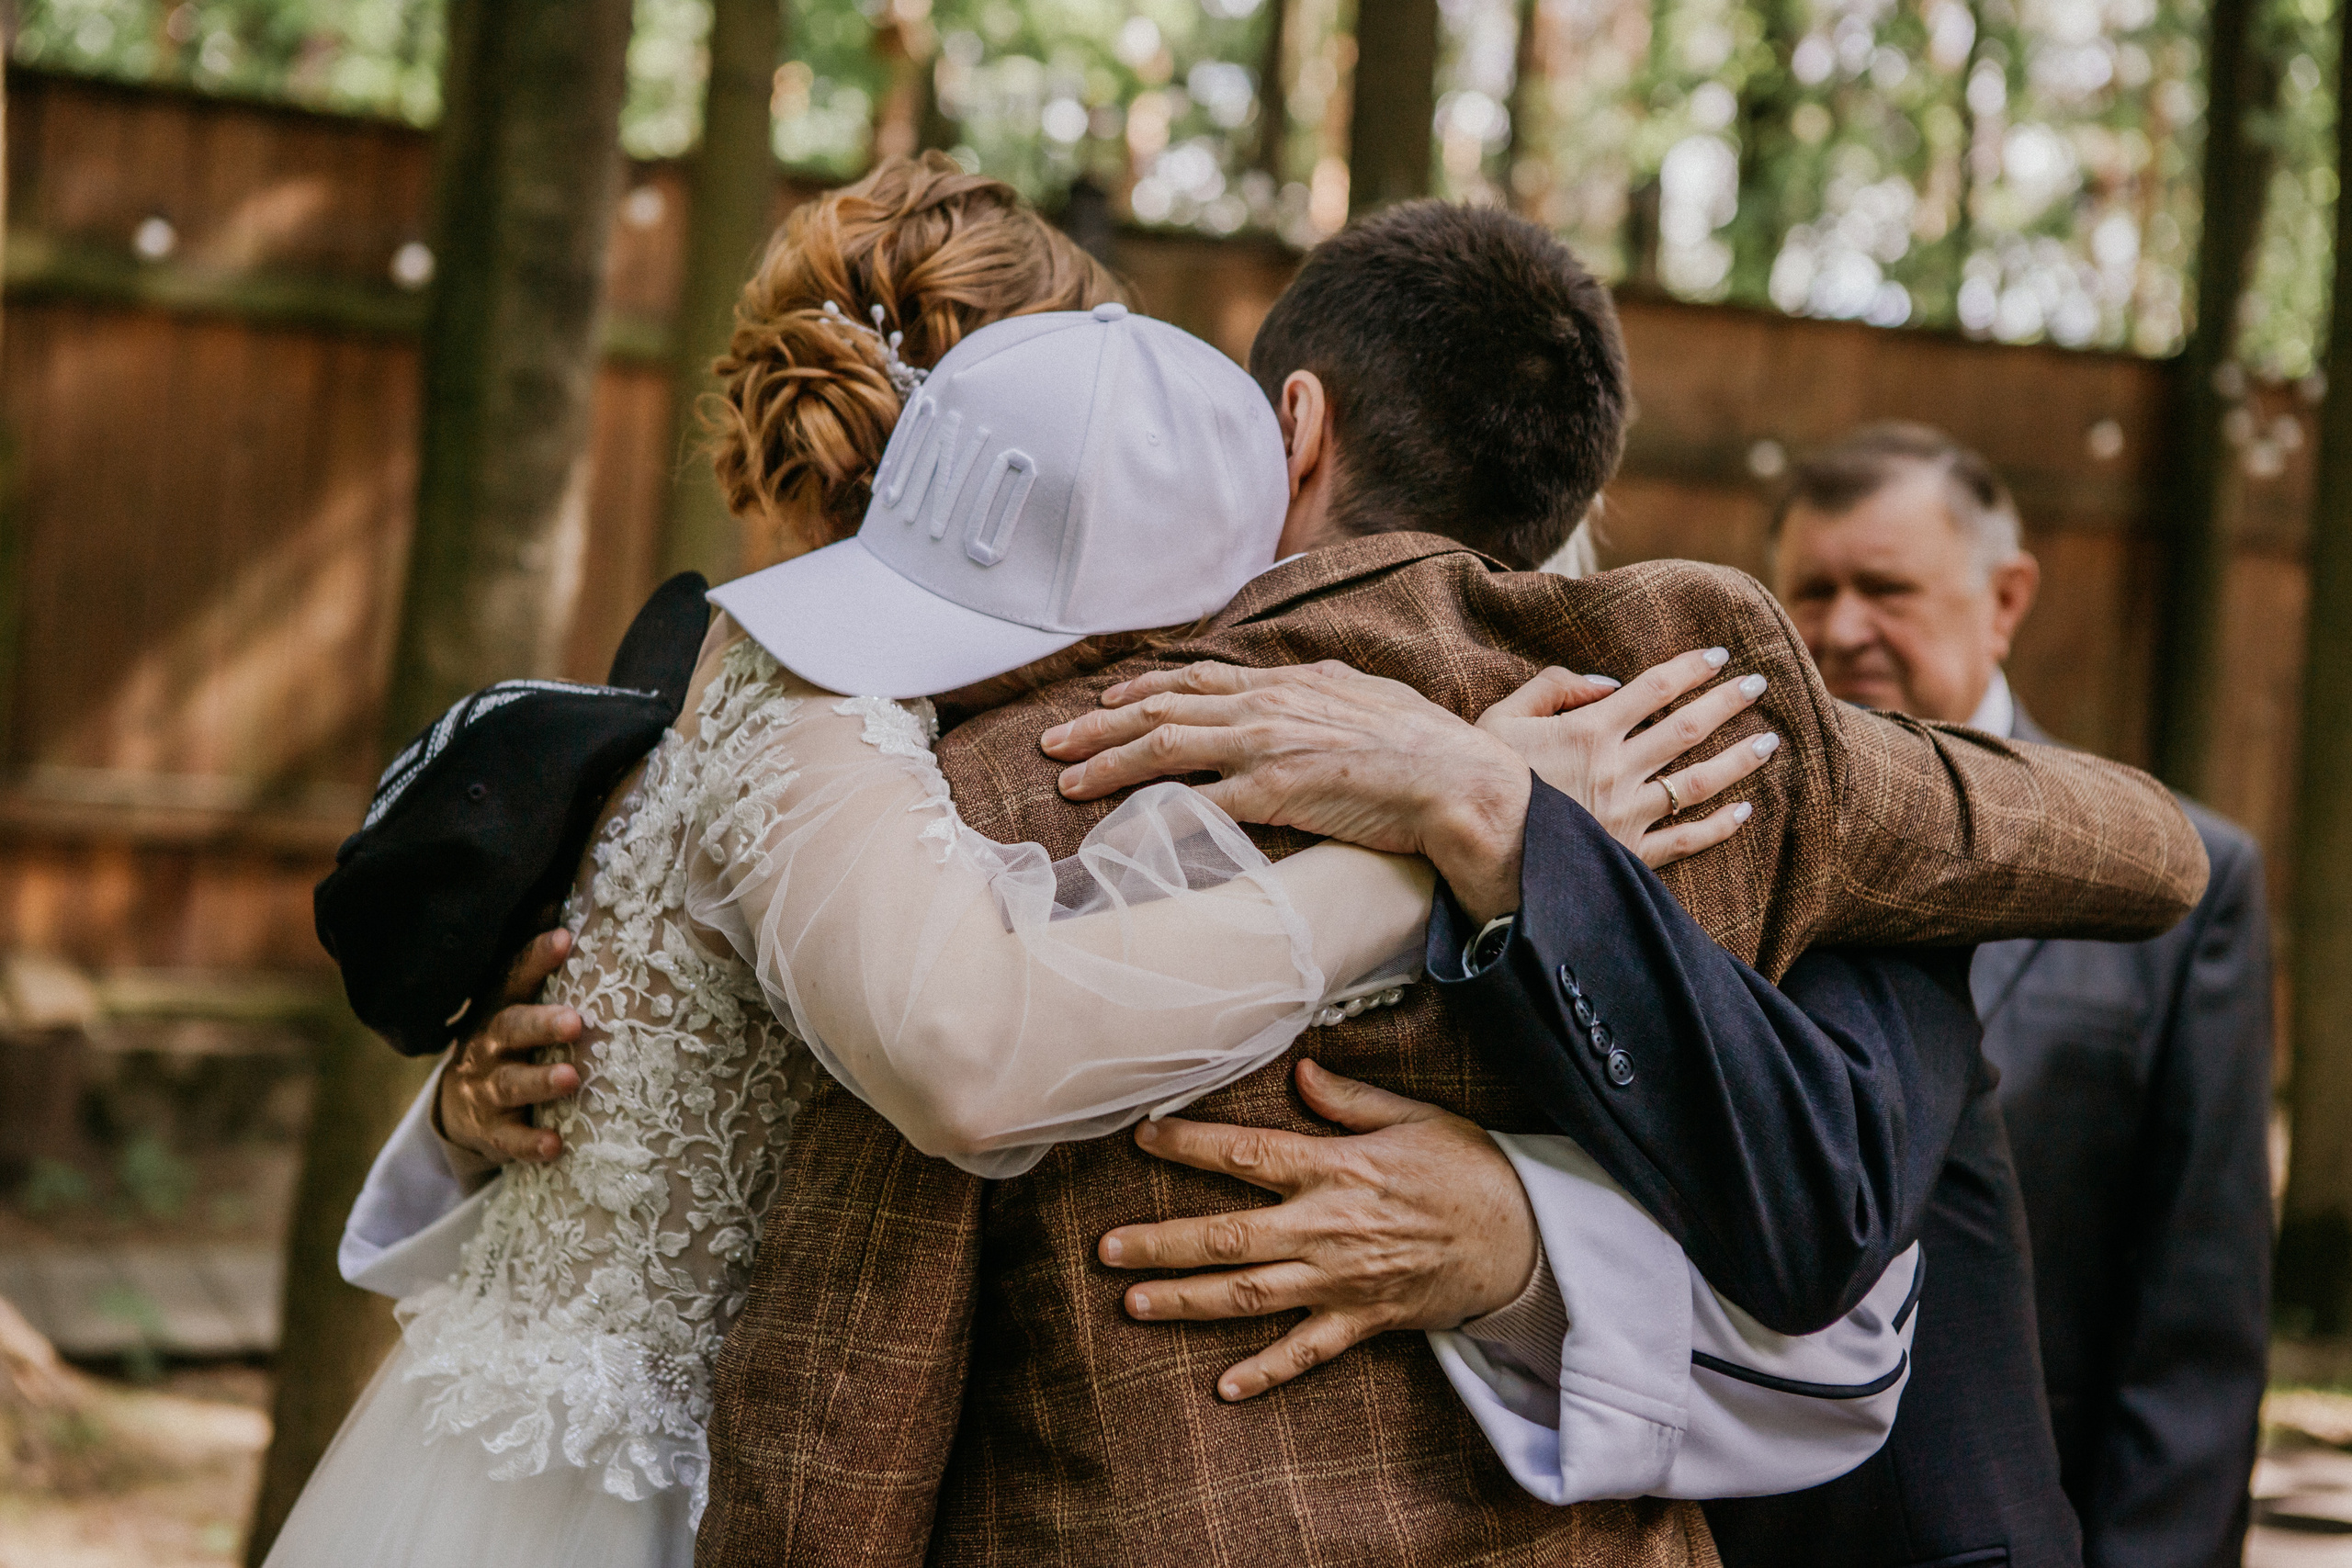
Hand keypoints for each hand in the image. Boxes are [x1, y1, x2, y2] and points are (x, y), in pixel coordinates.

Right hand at [434, 929, 583, 1181]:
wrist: (459, 1108)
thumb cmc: (502, 1038)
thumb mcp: (509, 1000)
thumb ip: (530, 960)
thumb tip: (557, 896)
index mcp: (495, 1008)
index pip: (511, 978)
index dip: (535, 958)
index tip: (565, 937)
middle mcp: (486, 1046)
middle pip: (510, 1029)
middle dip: (541, 1024)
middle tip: (576, 1021)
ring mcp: (485, 1090)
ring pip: (511, 1084)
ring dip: (541, 1081)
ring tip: (572, 1079)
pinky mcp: (492, 1132)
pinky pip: (509, 1139)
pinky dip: (531, 1143)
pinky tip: (556, 1145)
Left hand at [1043, 661, 1533, 919]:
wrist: (1461, 782)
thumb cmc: (1428, 747)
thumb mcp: (1370, 698)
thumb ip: (1327, 692)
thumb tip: (1306, 683)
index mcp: (1292, 685)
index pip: (1199, 681)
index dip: (1144, 690)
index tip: (1107, 699)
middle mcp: (1270, 707)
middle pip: (1164, 709)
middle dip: (1100, 724)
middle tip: (1053, 741)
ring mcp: (1269, 747)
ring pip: (1166, 747)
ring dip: (1108, 763)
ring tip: (1067, 779)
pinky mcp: (1276, 792)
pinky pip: (1200, 804)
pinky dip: (1155, 814)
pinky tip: (1121, 828)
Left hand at [1097, 1060, 1535, 1401]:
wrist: (1527, 1239)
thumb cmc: (1469, 1170)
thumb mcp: (1414, 1117)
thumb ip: (1349, 1100)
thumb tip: (1300, 1074)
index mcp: (1336, 1170)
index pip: (1247, 1155)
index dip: (1190, 1147)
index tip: (1142, 1137)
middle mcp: (1327, 1229)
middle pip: (1228, 1237)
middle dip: (1161, 1242)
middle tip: (1104, 1248)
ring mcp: (1342, 1282)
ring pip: (1250, 1297)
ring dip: (1187, 1303)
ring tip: (1131, 1304)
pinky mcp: (1364, 1322)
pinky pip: (1306, 1353)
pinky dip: (1265, 1373)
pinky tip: (1223, 1388)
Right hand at [1475, 647, 1781, 866]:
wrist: (1471, 835)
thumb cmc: (1480, 771)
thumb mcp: (1505, 713)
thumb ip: (1554, 687)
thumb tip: (1608, 682)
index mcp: (1588, 729)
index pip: (1653, 688)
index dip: (1690, 668)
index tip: (1719, 656)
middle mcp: (1616, 768)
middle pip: (1687, 728)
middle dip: (1727, 703)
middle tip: (1758, 685)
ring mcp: (1625, 813)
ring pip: (1697, 782)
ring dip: (1738, 760)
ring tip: (1768, 743)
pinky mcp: (1627, 853)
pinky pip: (1684, 840)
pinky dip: (1718, 828)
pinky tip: (1743, 812)